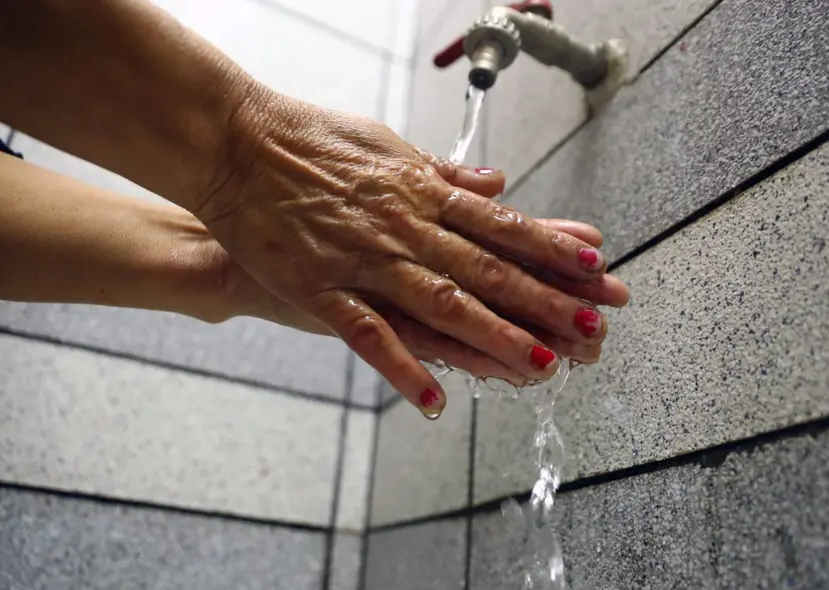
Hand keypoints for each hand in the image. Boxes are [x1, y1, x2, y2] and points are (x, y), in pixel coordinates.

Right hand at [192, 90, 627, 416]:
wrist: (235, 149)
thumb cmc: (310, 143)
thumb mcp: (387, 147)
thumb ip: (442, 173)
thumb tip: (495, 184)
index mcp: (422, 190)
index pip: (499, 223)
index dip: (550, 247)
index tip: (593, 265)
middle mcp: (404, 226)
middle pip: (486, 268)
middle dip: (544, 299)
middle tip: (593, 325)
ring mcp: (365, 260)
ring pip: (441, 303)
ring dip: (493, 335)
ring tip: (541, 365)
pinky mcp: (322, 290)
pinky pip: (369, 335)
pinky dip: (403, 367)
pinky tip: (435, 400)